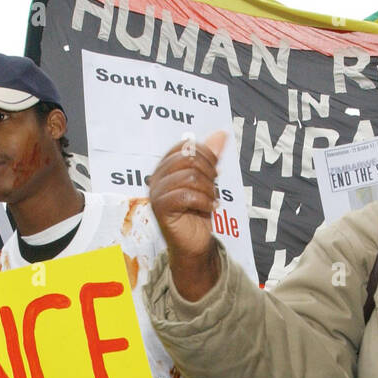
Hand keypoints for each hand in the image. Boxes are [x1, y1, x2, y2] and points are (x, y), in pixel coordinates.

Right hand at [148, 130, 227, 300]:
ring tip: (211, 202)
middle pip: (189, 159)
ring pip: (190, 177)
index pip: (185, 146)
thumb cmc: (198, 212)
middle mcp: (157, 177)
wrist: (194, 243)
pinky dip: (204, 202)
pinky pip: (186, 195)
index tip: (214, 173)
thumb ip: (211, 157)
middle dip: (209, 173)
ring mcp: (156, 193)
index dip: (205, 155)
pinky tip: (209, 209)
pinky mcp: (160, 208)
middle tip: (213, 189)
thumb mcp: (208, 180)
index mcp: (165, 167)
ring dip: (209, 190)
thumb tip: (220, 134)